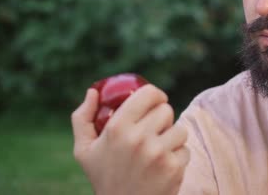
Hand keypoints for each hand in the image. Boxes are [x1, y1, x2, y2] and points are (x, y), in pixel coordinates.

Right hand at [71, 85, 189, 194]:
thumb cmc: (104, 177)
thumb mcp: (83, 150)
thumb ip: (83, 118)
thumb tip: (93, 91)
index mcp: (117, 128)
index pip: (150, 94)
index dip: (156, 95)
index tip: (156, 102)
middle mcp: (139, 138)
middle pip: (167, 110)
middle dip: (162, 119)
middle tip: (154, 130)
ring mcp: (158, 153)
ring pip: (180, 129)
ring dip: (172, 138)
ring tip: (158, 150)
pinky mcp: (174, 167)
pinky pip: (185, 150)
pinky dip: (177, 157)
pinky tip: (163, 167)